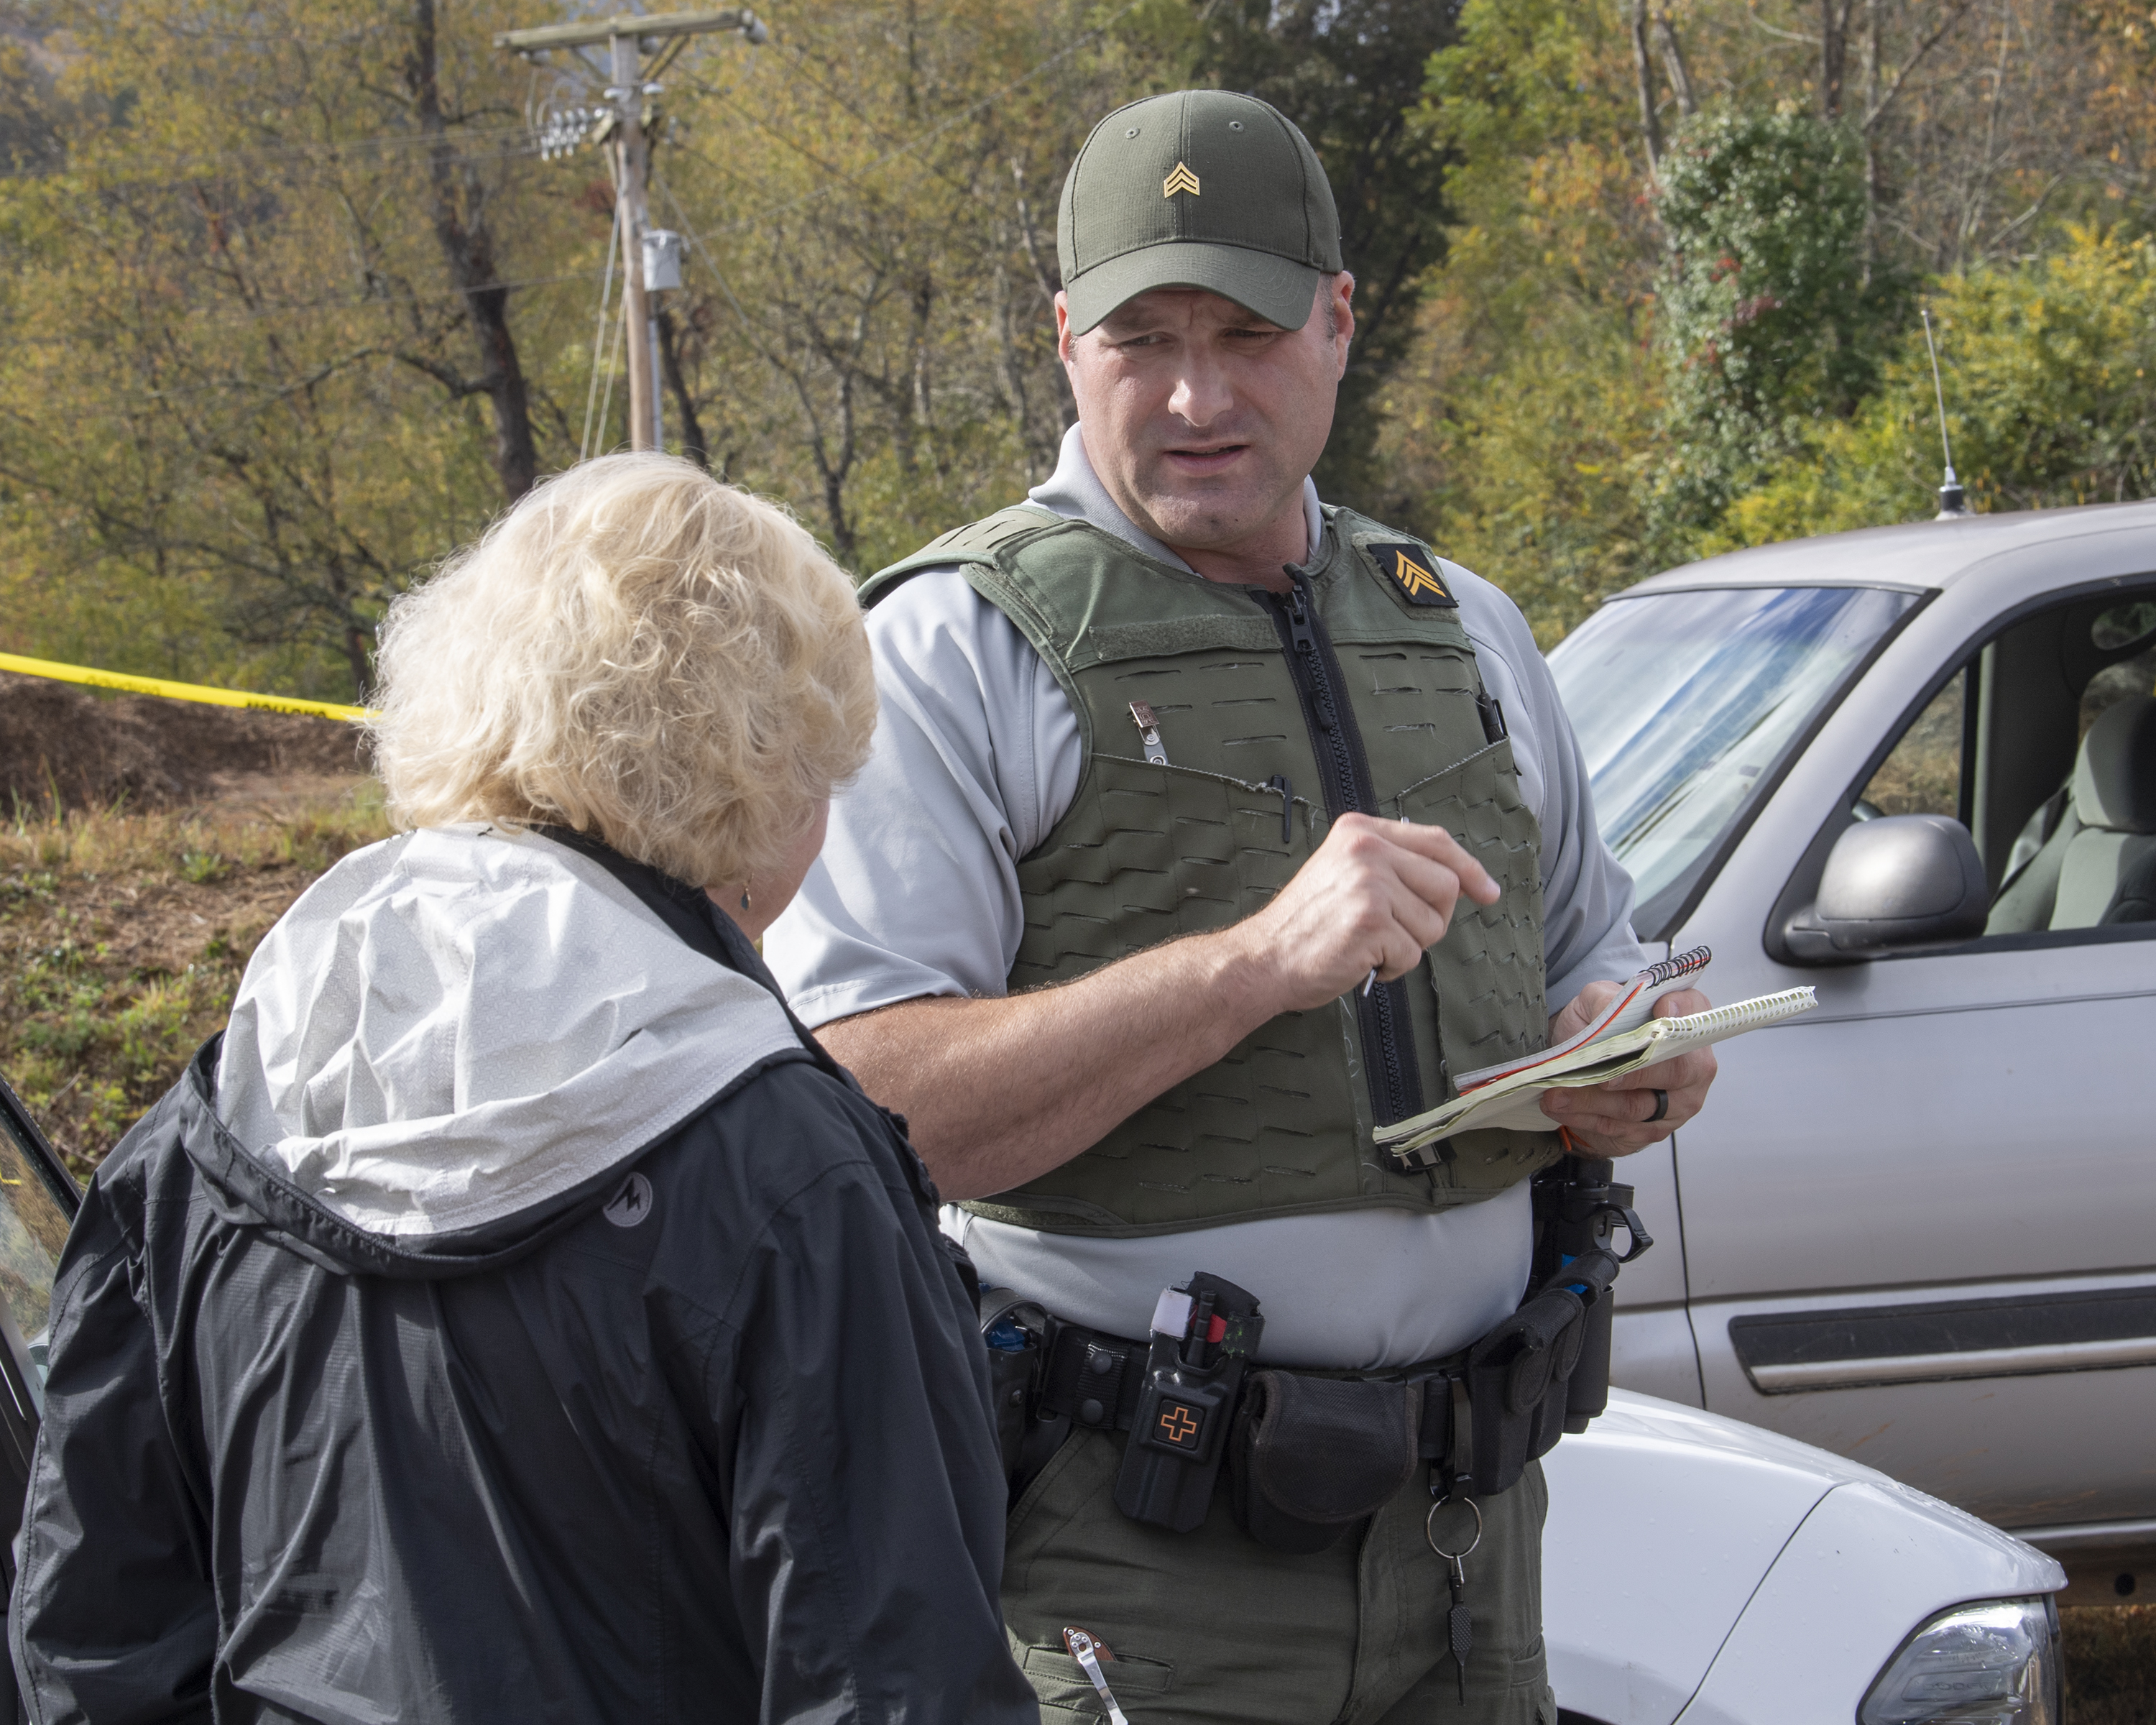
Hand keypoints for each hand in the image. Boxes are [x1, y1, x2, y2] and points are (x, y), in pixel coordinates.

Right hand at [1230, 813, 1501, 1012]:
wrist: (1264, 957)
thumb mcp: (1344, 871)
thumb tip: (1456, 878)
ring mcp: (1369, 884)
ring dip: (1408, 947)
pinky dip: (1391, 968)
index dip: (1469, 869)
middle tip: (1396, 933)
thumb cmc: (1306, 924)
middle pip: (1445, 885)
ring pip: (1433, 925)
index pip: (1436, 842)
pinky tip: (1360, 960)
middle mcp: (1367, 850)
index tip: (1487, 891)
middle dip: (1432, 919)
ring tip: (1369, 945)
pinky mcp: (1370, 922)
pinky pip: (1412, 955)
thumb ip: (1390, 864)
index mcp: (1361, 831)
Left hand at [1538, 980, 1717, 1155]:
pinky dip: (1588, 1119)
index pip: (1696, 1014)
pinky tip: (1562, 1109)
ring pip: (1639, 1106)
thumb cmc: (1600, 1030)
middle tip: (1597, 1075)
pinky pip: (1622, 1129)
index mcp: (1687, 1022)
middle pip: (1674, 1071)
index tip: (1659, 1011)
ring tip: (1558, 1094)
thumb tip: (1608, 1015)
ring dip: (1593, 1102)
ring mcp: (1680, 1102)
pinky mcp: (1656, 1129)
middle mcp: (1694, 1064)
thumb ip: (1604, 1001)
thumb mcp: (1595, 1002)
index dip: (1681, 1012)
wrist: (1587, 1065)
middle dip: (1630, 1074)